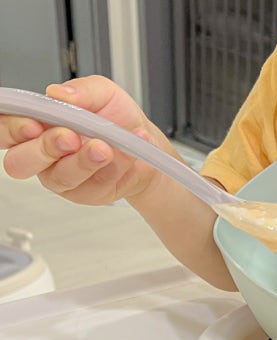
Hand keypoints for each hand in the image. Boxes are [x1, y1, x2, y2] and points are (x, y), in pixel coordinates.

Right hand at [0, 75, 162, 204]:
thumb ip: (82, 90)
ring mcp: (62, 177)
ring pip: (60, 177)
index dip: (12, 130)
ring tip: (105, 148)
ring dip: (84, 162)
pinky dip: (113, 168)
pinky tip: (125, 154)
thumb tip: (59, 92)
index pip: (5, 130)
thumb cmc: (116, 117)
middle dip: (45, 149)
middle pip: (19, 163)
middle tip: (71, 137)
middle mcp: (42, 154)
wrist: (144, 142)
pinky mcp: (86, 193)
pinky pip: (94, 186)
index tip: (33, 124)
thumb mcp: (103, 93)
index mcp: (35, 124)